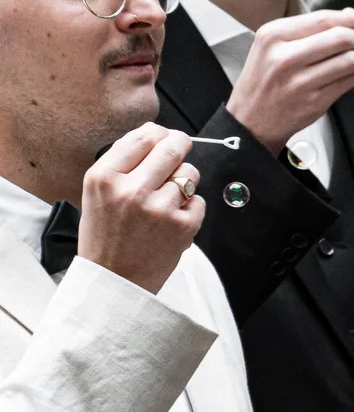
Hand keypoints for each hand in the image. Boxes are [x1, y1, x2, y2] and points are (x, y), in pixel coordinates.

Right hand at [78, 123, 203, 292]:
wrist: (114, 279)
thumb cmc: (105, 235)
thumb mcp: (96, 194)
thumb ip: (121, 165)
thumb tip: (154, 135)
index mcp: (104, 178)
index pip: (140, 138)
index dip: (157, 132)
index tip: (163, 135)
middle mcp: (131, 190)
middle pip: (170, 148)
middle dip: (180, 143)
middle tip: (181, 145)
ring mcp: (160, 208)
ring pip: (189, 173)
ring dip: (185, 179)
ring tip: (168, 196)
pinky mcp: (183, 226)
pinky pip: (199, 200)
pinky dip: (191, 206)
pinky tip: (173, 218)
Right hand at [225, 10, 353, 153]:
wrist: (251, 118)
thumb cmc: (265, 76)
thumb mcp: (273, 44)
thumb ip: (311, 27)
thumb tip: (352, 15)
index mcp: (273, 36)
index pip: (323, 20)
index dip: (349, 18)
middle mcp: (285, 57)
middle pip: (341, 38)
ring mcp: (301, 82)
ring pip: (351, 60)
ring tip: (349, 58)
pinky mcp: (315, 102)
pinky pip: (350, 80)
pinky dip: (352, 75)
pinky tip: (340, 75)